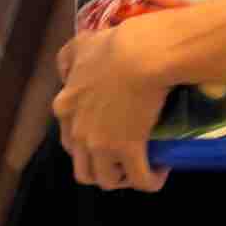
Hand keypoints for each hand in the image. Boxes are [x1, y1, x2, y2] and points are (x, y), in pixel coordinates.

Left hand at [53, 23, 169, 192]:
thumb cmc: (114, 46)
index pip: (69, 141)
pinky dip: (150, 181)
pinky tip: (160, 171)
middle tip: (122, 159)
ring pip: (107, 180)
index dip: (89, 146)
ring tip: (139, 167)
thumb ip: (67, 58)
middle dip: (102, 169)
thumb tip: (65, 74)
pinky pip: (140, 180)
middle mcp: (78, 132)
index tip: (110, 138)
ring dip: (123, 178)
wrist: (140, 55)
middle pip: (84, 169)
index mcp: (65, 108)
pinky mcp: (128, 151)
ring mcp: (101, 145)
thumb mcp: (80, 45)